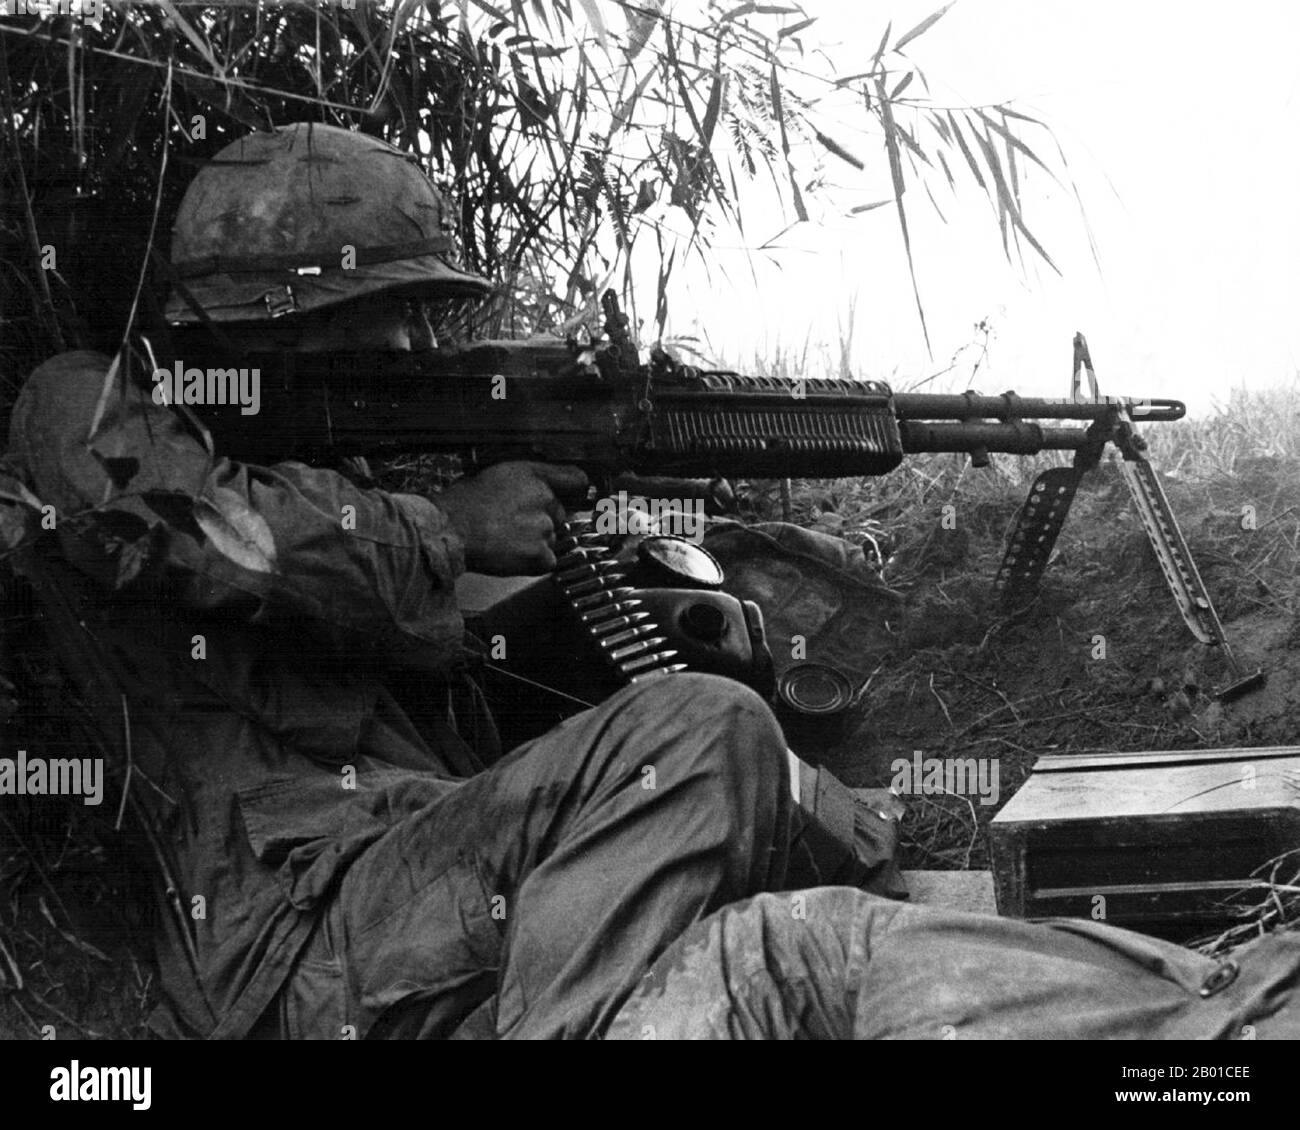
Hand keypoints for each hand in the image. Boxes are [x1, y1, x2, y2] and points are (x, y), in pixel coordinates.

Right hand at [437, 461, 588, 574]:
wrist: (449, 529)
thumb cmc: (462, 504)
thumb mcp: (493, 475)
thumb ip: (523, 481)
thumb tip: (535, 489)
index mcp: (532, 475)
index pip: (576, 479)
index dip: (577, 490)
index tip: (578, 496)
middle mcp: (544, 498)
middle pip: (559, 515)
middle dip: (543, 522)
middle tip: (514, 526)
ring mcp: (545, 528)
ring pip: (551, 539)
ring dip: (534, 543)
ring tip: (505, 540)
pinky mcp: (540, 554)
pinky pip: (547, 561)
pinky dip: (533, 563)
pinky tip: (510, 555)